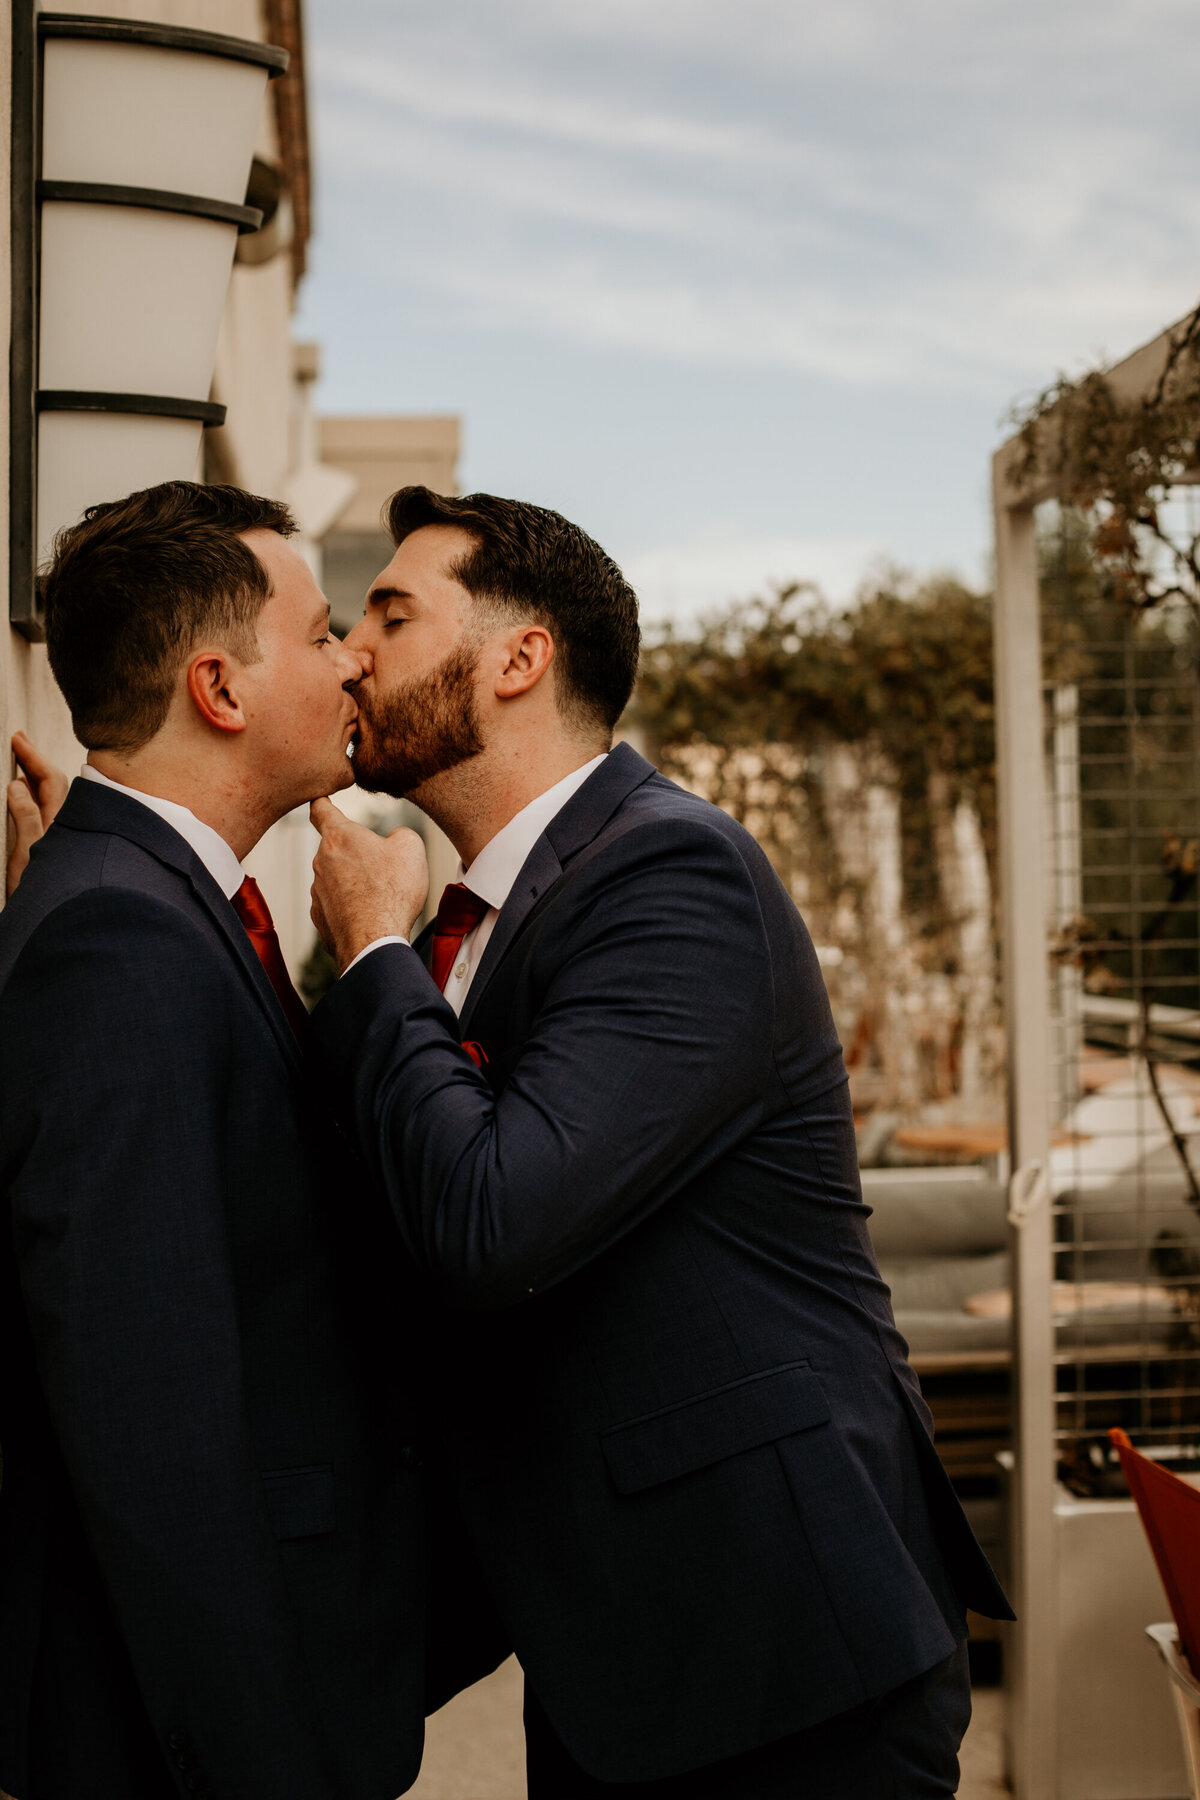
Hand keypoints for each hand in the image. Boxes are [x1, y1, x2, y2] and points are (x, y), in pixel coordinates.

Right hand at [6, 731, 68, 896]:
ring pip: (48, 800)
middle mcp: (64, 828)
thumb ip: (25, 818)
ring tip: (18, 762)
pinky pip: (43, 814)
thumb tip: (16, 784)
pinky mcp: (52, 850)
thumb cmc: (43, 892)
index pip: (49, 780)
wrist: (56, 923)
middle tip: (16, 741)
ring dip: (32, 779)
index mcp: (60, 824)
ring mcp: (60, 838)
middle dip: (34, 762)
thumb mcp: (27, 853)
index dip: (32, 757)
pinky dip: (31, 799)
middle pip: (52, 785)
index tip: (16, 738)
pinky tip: (22, 796)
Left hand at [310, 797, 428, 973]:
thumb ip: (399, 834)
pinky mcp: (320, 917)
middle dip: (356, 854)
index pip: (321, 810)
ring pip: (337, 879)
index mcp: (339, 837)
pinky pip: (337, 905)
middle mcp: (322, 862)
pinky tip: (370, 916)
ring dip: (354, 883)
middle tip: (382, 869)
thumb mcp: (411, 848)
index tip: (319, 799)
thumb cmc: (392, 893)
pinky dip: (351, 907)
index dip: (322, 802)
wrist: (375, 941)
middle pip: (336, 850)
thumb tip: (393, 841)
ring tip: (381, 898)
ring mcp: (318, 891)